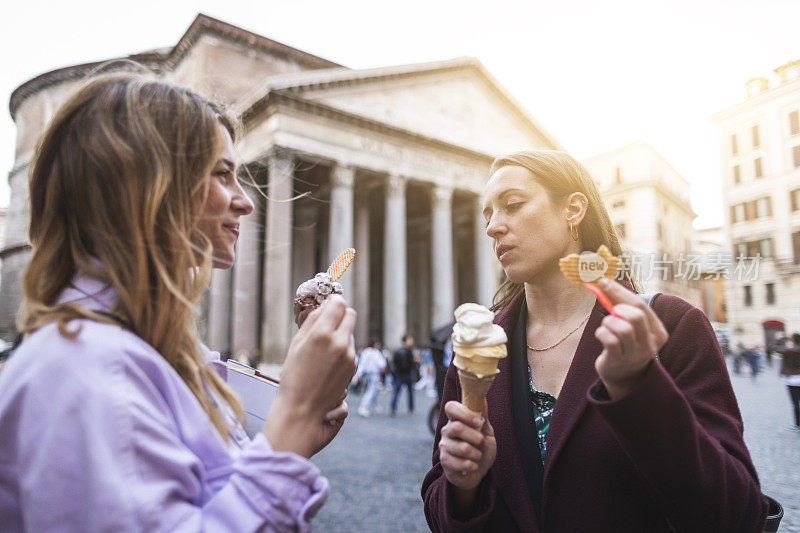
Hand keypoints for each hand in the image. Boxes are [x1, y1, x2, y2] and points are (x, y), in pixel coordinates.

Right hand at [263, 296, 356, 456]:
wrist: (302, 410)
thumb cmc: (293, 377)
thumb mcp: (296, 344)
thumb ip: (312, 322)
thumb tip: (324, 306)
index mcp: (322, 334)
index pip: (339, 303)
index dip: (333, 302)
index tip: (328, 306)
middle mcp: (340, 342)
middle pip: (351, 314)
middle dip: (341, 315)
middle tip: (328, 323)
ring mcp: (349, 356)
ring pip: (350, 333)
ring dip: (341, 334)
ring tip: (323, 350)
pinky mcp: (353, 367)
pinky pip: (350, 349)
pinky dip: (343, 350)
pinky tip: (328, 363)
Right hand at [439, 400, 495, 495]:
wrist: (479, 470)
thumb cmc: (482, 448)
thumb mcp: (486, 431)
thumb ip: (483, 416)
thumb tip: (483, 399)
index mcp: (456, 420)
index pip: (451, 407)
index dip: (464, 413)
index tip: (478, 422)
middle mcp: (447, 430)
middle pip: (456, 427)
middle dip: (475, 436)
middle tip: (481, 441)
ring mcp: (444, 446)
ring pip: (462, 447)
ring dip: (476, 454)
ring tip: (477, 456)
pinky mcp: (444, 461)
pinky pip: (460, 463)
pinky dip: (472, 465)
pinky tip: (472, 465)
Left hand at [593, 279, 668, 398]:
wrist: (623, 375)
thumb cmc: (626, 343)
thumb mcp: (630, 324)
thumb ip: (620, 303)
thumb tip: (603, 281)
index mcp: (658, 331)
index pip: (641, 305)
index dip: (619, 292)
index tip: (603, 282)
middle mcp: (651, 343)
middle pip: (635, 316)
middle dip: (617, 310)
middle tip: (611, 314)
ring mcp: (637, 354)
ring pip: (622, 328)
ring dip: (608, 323)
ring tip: (606, 326)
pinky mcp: (620, 361)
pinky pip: (610, 340)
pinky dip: (601, 333)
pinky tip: (602, 336)